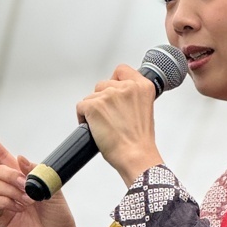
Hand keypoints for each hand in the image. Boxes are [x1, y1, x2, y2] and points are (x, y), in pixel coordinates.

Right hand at [0, 126, 86, 226]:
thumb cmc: (59, 215)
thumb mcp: (53, 188)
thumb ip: (37, 172)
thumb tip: (20, 158)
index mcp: (23, 178)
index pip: (1, 157)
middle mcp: (11, 189)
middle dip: (11, 175)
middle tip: (28, 188)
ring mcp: (4, 204)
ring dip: (12, 191)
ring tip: (28, 202)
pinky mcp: (1, 218)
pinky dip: (5, 202)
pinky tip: (18, 208)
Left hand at [76, 65, 163, 185]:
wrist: (136, 156)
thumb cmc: (140, 141)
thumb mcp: (145, 111)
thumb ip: (133, 98)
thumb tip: (119, 98)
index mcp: (143, 87)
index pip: (122, 71)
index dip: (115, 82)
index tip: (114, 93)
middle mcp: (126, 87)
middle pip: (103, 84)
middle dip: (103, 100)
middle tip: (109, 117)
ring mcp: (109, 95)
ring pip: (91, 96)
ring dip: (93, 110)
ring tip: (103, 125)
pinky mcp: (94, 106)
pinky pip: (81, 107)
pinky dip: (83, 118)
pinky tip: (94, 128)